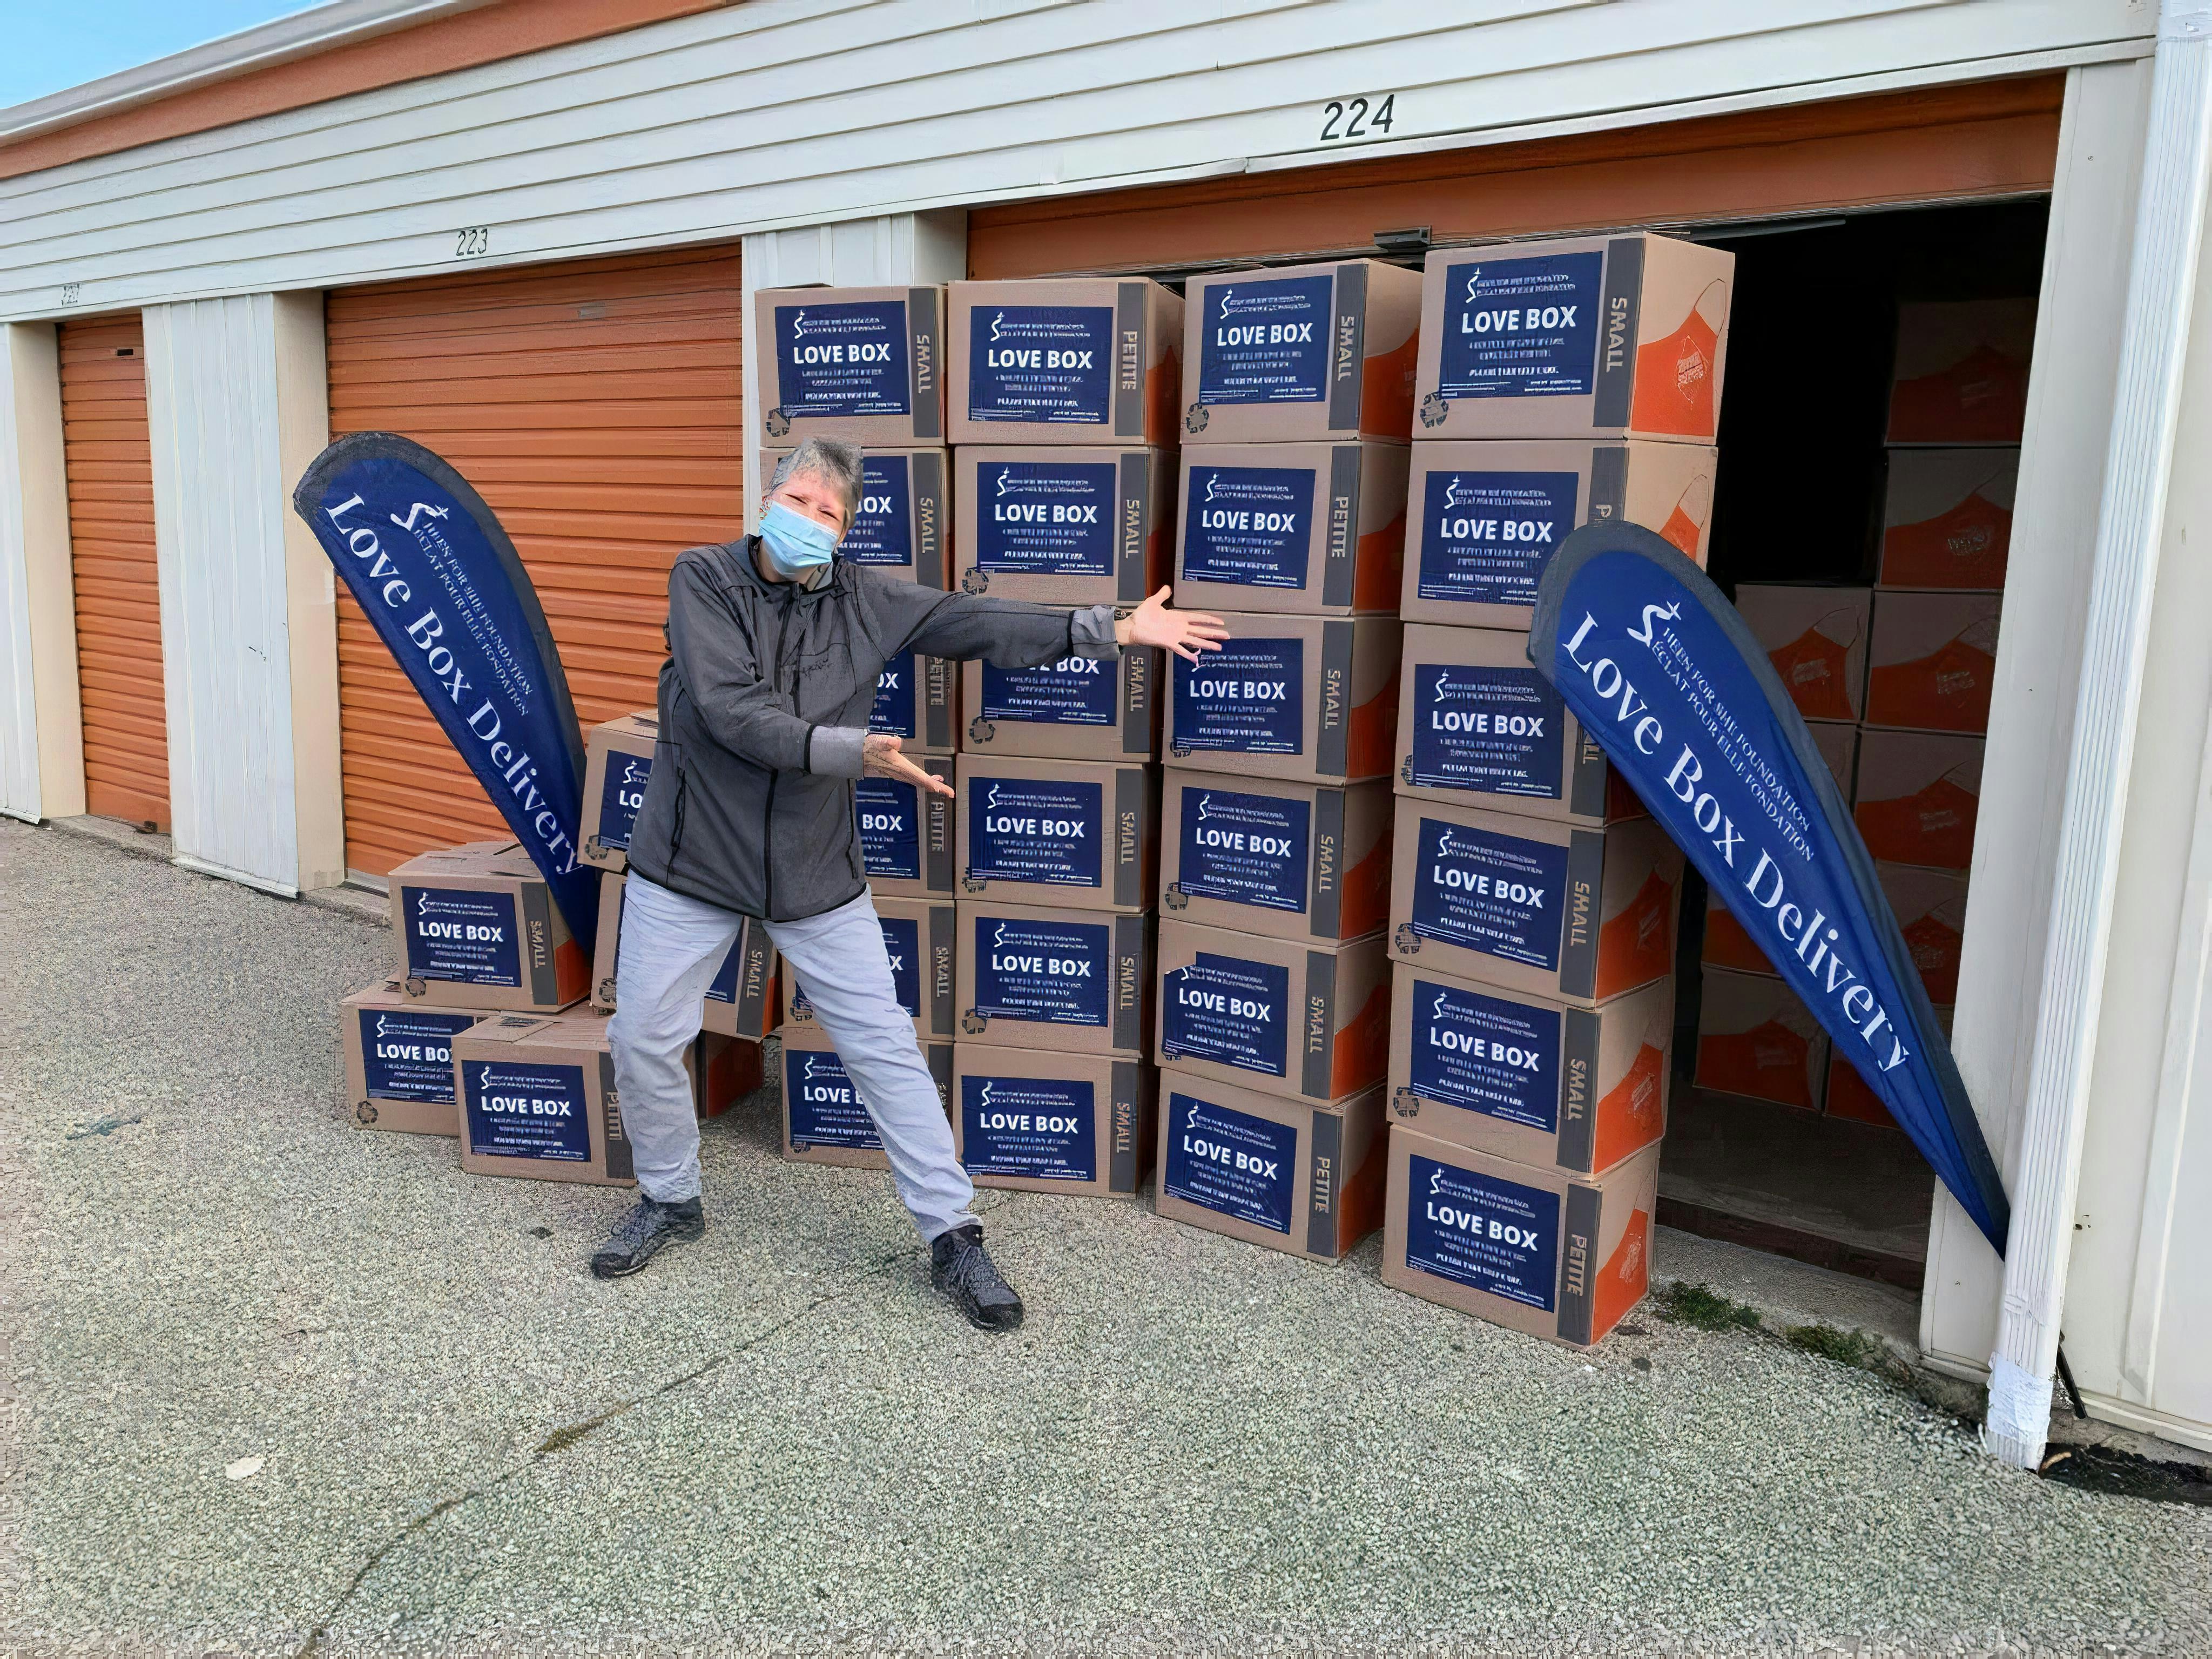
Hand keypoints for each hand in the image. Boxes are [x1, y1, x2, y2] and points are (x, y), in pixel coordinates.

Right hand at [862, 733, 952, 798]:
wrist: (858, 755)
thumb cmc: (869, 748)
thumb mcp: (878, 741)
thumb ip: (887, 742)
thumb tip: (896, 742)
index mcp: (900, 767)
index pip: (921, 778)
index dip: (934, 784)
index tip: (945, 790)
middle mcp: (901, 773)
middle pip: (922, 783)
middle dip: (937, 788)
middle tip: (950, 793)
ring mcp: (899, 774)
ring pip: (919, 781)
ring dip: (931, 784)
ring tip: (943, 786)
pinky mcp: (897, 772)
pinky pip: (914, 778)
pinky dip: (923, 780)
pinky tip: (929, 778)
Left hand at [1115, 587, 1229, 663]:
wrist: (1132, 627)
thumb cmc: (1141, 616)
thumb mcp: (1153, 601)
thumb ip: (1162, 595)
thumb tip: (1167, 587)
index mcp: (1178, 617)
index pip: (1197, 618)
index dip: (1209, 620)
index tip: (1221, 622)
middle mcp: (1179, 628)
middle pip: (1201, 630)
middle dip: (1214, 633)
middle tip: (1227, 636)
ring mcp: (1175, 636)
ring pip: (1195, 640)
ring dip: (1207, 644)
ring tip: (1219, 647)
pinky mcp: (1168, 643)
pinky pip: (1181, 650)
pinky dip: (1188, 654)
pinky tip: (1197, 659)